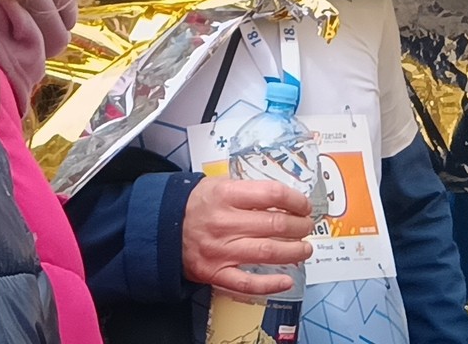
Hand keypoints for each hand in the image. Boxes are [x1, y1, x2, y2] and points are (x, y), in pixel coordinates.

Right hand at [182, 177, 314, 296]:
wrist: (160, 227)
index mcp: (225, 195)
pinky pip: (248, 283)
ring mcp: (221, 250)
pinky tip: (287, 280)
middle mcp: (225, 222)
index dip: (295, 200)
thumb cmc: (194, 204)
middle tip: (307, 227)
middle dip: (299, 226)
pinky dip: (271, 284)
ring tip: (304, 249)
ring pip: (268, 252)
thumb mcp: (217, 184)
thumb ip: (247, 190)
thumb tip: (283, 198)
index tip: (304, 206)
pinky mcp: (216, 273)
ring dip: (294, 251)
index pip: (271, 194)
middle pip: (275, 224)